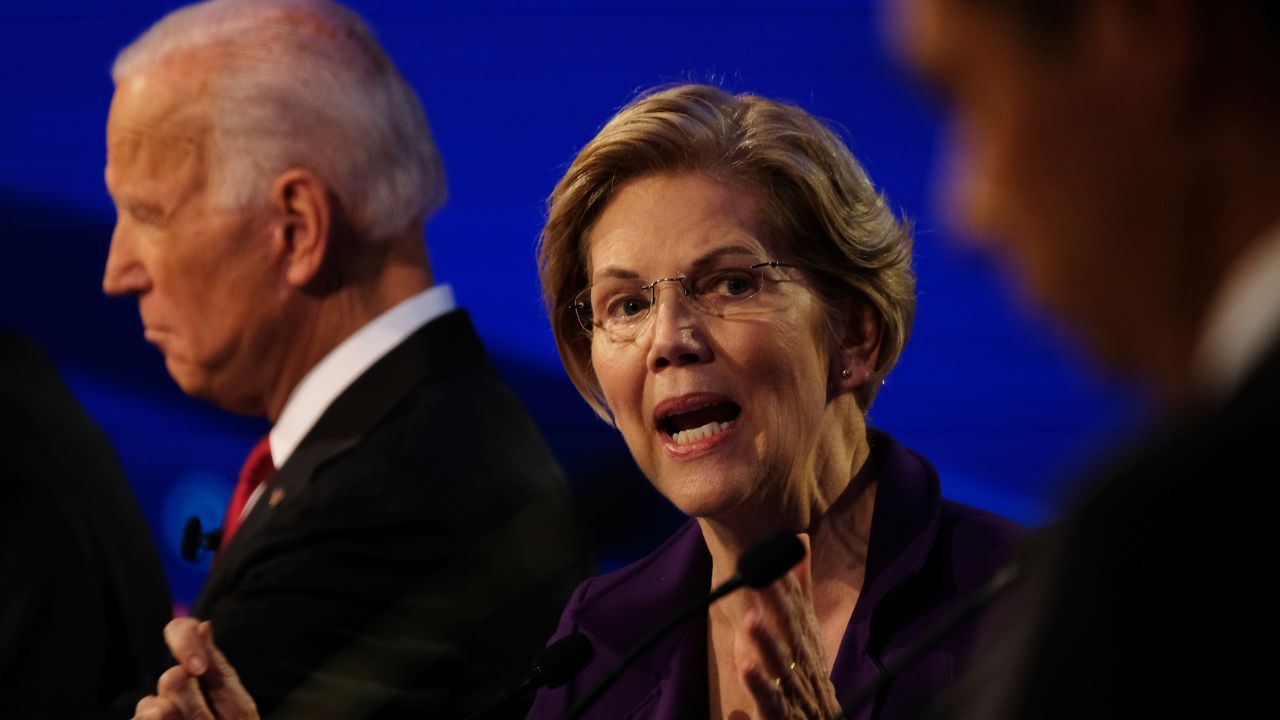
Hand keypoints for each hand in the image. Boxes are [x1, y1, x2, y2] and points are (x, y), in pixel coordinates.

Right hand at [132, 618, 258, 719]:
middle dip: (194, 705)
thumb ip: (217, 671)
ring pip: (154, 708)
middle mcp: (170, 689)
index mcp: (198, 672)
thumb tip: (204, 624)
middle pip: (171, 677)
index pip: (181, 630)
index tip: (198, 668)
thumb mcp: (234, 708)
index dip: (184, 642)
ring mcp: (152, 713)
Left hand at [737, 534, 841, 718]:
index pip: (796, 606)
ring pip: (781, 662)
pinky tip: (746, 668)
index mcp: (805, 638)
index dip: (785, 581)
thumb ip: (802, 588)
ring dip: (767, 641)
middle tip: (758, 575)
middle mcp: (801, 659)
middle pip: (791, 629)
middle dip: (776, 603)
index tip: (772, 552)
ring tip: (751, 619)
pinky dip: (760, 684)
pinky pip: (771, 699)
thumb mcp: (808, 628)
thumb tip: (800, 539)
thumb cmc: (809, 673)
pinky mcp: (780, 712)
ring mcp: (793, 686)